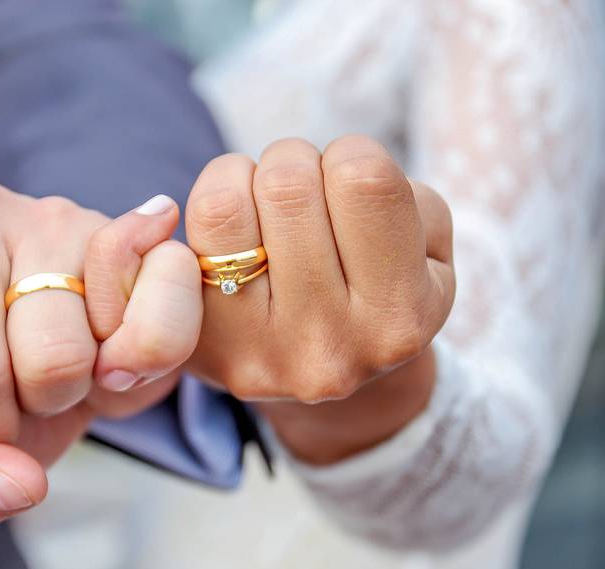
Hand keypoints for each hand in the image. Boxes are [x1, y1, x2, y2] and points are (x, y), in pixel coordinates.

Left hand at [0, 180, 199, 540]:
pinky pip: (147, 333)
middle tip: (7, 401)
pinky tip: (112, 345)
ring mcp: (47, 215)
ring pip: (55, 360)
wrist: (87, 347)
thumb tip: (14, 485)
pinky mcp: (126, 233)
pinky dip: (139, 368)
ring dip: (62, 398)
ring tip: (53, 368)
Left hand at [183, 136, 455, 463]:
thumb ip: (400, 198)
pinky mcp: (202, 348)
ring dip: (241, 180)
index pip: (364, 178)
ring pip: (222, 207)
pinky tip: (231, 237)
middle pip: (287, 185)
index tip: (348, 177)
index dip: (351, 153)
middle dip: (291, 162)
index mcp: (399, 316)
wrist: (330, 378)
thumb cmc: (376, 283)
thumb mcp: (426, 249)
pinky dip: (205, 217)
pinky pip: (178, 245)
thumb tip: (318, 170)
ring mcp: (257, 350)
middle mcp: (328, 345)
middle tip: (301, 189)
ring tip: (263, 204)